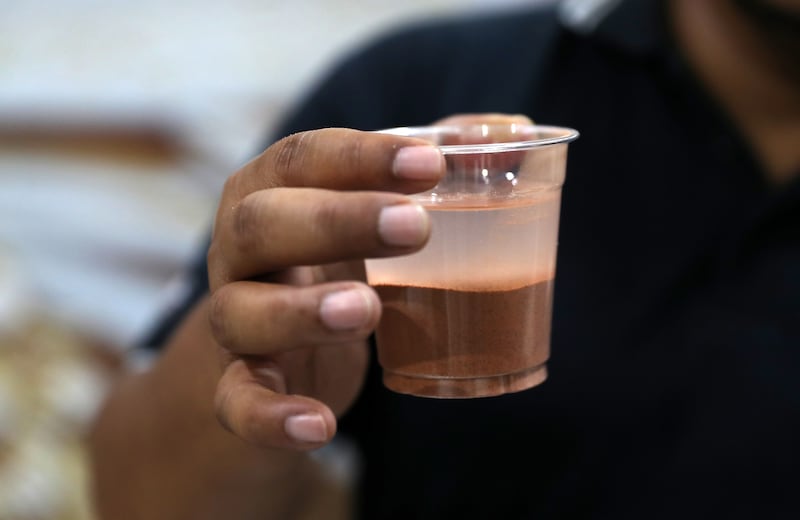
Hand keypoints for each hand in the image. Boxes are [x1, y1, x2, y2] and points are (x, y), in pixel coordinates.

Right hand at [207, 127, 445, 449]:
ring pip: (241, 311)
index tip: (431, 162)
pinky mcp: (238, 382)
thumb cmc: (339, 254)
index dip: (361, 156)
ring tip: (366, 309)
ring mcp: (233, 316)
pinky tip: (321, 428)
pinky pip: (236, 403)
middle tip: (414, 228)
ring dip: (301, 310)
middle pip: (262, 224)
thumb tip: (511, 132)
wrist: (278, 338)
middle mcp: (239, 248)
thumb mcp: (374, 205)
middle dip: (336, 220)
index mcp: (271, 190)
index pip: (302, 158)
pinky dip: (270, 417)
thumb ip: (435, 166)